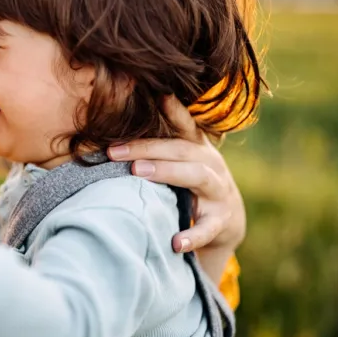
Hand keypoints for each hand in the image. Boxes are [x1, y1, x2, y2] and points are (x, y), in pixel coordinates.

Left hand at [107, 97, 244, 279]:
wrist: (226, 221)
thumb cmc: (191, 185)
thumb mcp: (181, 162)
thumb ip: (157, 147)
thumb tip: (111, 132)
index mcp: (197, 149)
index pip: (184, 125)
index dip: (173, 109)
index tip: (157, 93)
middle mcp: (210, 164)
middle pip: (181, 149)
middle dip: (147, 148)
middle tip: (115, 151)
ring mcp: (218, 192)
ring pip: (197, 177)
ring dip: (166, 172)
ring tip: (138, 172)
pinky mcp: (221, 221)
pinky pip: (207, 228)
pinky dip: (192, 236)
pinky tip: (175, 242)